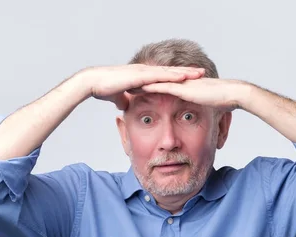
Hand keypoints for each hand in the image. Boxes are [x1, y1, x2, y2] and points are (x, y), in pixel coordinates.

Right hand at [80, 64, 205, 109]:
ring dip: (185, 72)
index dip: (178, 76)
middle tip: (203, 72)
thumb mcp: (117, 97)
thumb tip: (125, 105)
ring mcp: (144, 72)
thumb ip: (123, 100)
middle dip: (187, 72)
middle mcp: (145, 71)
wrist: (92, 82)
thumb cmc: (102, 88)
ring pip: (169, 71)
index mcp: (142, 76)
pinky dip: (172, 76)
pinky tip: (183, 77)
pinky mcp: (140, 75)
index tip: (191, 78)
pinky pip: (160, 76)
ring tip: (199, 73)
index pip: (164, 75)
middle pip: (171, 71)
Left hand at [134, 78, 249, 111]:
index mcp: (184, 87)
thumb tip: (198, 118)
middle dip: (140, 83)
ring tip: (125, 85)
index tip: (137, 90)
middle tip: (125, 85)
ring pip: (155, 82)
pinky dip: (148, 86)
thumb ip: (201, 111)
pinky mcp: (182, 87)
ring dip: (140, 83)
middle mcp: (180, 83)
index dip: (150, 88)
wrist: (232, 94)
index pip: (163, 86)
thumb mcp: (207, 107)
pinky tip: (137, 87)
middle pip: (156, 81)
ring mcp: (180, 83)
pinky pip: (162, 86)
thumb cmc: (224, 102)